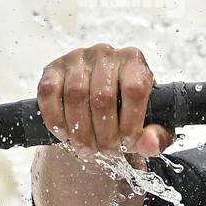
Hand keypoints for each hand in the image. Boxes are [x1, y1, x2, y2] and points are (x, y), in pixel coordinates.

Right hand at [37, 44, 173, 159]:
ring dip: (80, 131)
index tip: (128, 143)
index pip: (134, 90)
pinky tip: (66, 136)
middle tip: (106, 152)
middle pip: (102, 97)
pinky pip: (49, 93)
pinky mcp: (53, 67)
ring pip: (75, 96)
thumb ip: (157, 137)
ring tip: (87, 150)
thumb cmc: (131, 111)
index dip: (131, 122)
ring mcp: (77, 58)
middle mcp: (106, 53)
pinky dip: (56, 120)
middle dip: (104, 133)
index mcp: (134, 62)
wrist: (100, 102)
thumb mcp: (152, 124)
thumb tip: (148, 145)